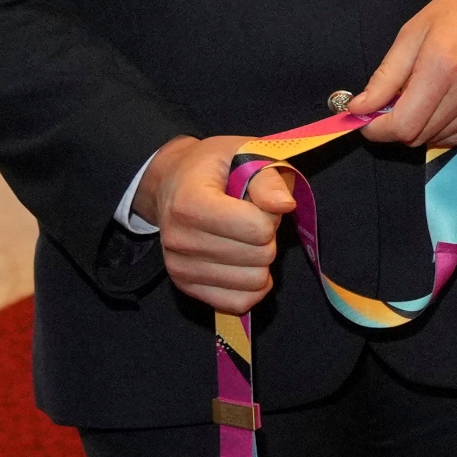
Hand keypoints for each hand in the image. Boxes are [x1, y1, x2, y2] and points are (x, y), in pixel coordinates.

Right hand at [133, 132, 305, 313]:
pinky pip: (237, 303)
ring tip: (243, 237)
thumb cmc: (213, 166)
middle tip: (250, 218)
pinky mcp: (185, 287)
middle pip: (260, 256)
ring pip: (253, 282)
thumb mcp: (243, 153)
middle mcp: (179, 240)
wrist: (171, 182)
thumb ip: (267, 178)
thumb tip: (284, 205)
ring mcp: (179, 268)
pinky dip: (252, 286)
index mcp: (190, 203)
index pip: (258, 229)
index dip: (270, 214)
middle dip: (267, 236)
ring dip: (260, 260)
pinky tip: (245, 264)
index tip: (255, 201)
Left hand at [344, 0, 456, 149]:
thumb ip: (387, 74)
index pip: (402, 125)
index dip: (378, 130)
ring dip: (424, 126)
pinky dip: (448, 127)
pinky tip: (448, 103)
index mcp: (441, 66)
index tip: (367, 121)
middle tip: (396, 103)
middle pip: (419, 136)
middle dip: (398, 126)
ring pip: (441, 139)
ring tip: (426, 97)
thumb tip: (359, 108)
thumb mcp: (416, 30)